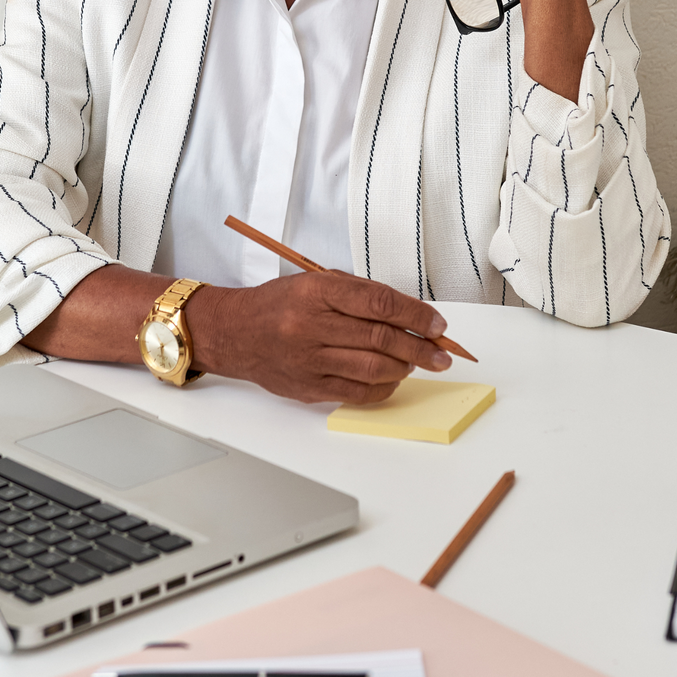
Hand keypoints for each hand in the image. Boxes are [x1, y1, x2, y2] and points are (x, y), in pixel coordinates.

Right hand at [187, 275, 452, 405]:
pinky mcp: (307, 387)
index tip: (437, 324)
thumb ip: (359, 295)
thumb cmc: (280, 305)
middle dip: (419, 347)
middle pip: (380, 338)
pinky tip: (393, 380)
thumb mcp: (315, 283)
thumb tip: (410, 314)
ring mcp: (308, 359)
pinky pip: (356, 393)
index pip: (379, 303)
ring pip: (372, 368)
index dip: (416, 314)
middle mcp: (310, 325)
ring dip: (404, 367)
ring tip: (416, 363)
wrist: (236, 333)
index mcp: (316, 292)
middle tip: (441, 353)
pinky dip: (383, 388)